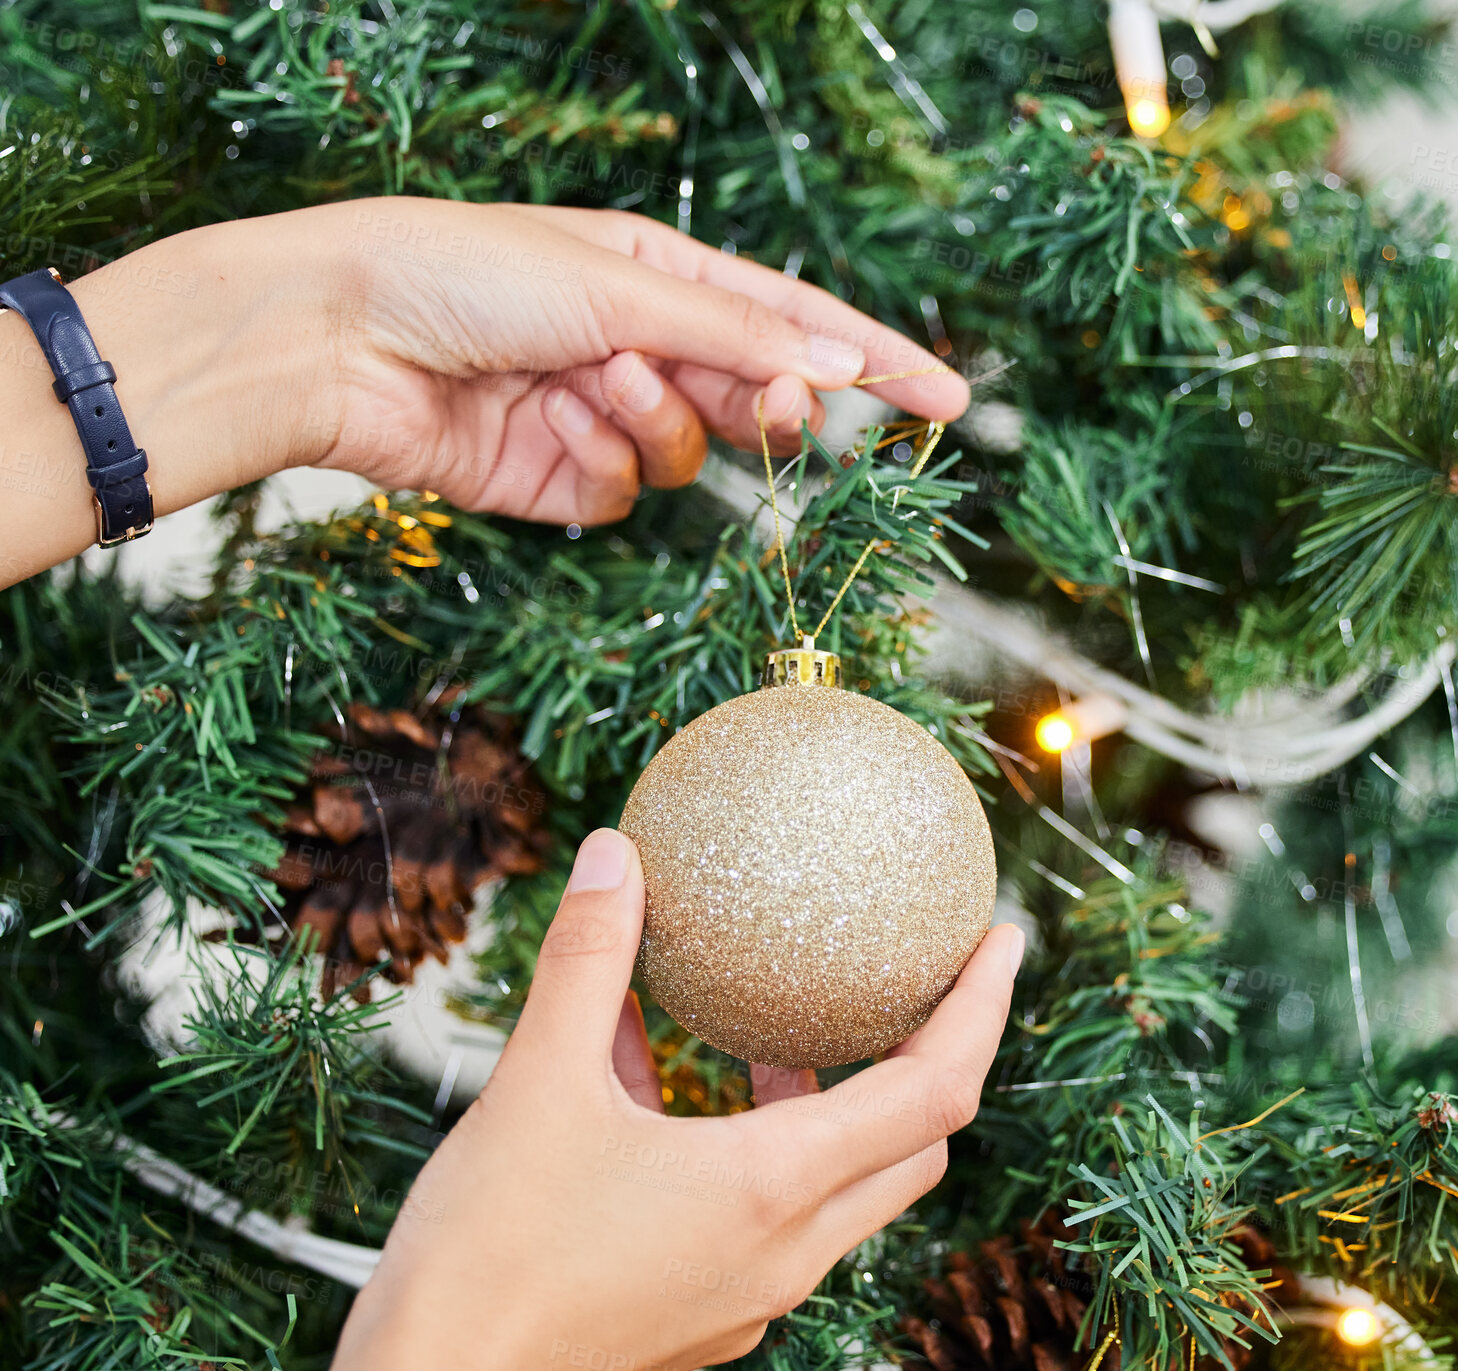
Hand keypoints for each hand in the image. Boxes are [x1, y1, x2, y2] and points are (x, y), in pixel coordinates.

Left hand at [313, 198, 970, 524]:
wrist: (340, 338)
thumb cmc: (463, 272)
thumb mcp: (614, 282)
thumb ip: (731, 334)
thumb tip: (838, 364)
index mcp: (661, 277)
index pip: (796, 324)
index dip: (877, 361)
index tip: (949, 400)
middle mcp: (642, 348)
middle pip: (754, 399)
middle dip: (767, 406)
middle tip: (776, 405)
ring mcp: (605, 421)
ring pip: (693, 454)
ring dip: (657, 420)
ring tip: (590, 380)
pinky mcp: (565, 483)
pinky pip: (628, 493)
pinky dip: (601, 460)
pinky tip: (547, 422)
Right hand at [333, 829, 1022, 1370]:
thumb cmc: (486, 1250)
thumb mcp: (535, 1081)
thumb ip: (588, 960)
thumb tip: (615, 854)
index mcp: (771, 1189)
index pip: (935, 1091)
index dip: (983, 1008)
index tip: (1003, 938)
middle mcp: (785, 1251)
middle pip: (914, 1144)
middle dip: (936, 1054)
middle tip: (924, 977)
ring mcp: (750, 1293)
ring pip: (845, 1184)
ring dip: (841, 1101)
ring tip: (788, 1031)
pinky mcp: (707, 1313)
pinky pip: (771, 1214)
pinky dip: (761, 1141)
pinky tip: (674, 1091)